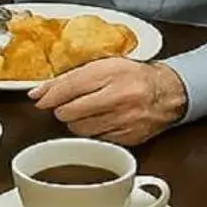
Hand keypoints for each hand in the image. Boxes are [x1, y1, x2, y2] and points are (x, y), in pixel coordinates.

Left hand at [35, 59, 188, 145]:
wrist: (168, 93)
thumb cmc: (133, 77)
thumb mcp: (104, 66)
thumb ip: (69, 78)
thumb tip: (37, 93)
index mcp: (112, 73)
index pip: (70, 86)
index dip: (50, 96)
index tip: (41, 100)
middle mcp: (119, 96)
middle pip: (71, 112)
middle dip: (63, 110)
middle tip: (68, 105)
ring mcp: (124, 119)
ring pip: (80, 130)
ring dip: (76, 123)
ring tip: (86, 113)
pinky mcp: (128, 138)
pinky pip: (96, 140)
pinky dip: (93, 133)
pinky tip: (100, 122)